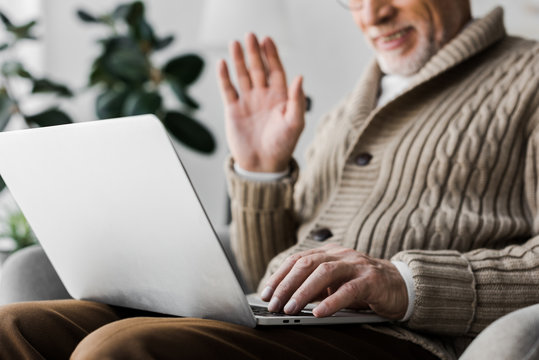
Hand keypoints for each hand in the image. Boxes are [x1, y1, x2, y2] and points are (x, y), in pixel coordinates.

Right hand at [217, 33, 305, 172]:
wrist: (263, 165)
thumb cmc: (283, 145)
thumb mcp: (295, 123)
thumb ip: (298, 100)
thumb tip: (299, 77)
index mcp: (280, 97)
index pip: (276, 70)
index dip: (272, 55)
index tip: (267, 40)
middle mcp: (263, 96)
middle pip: (258, 69)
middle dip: (254, 52)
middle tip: (250, 35)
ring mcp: (247, 101)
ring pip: (242, 75)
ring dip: (239, 60)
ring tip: (235, 43)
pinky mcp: (233, 110)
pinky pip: (228, 89)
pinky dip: (224, 77)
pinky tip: (223, 63)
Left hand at [260, 244, 407, 319]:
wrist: (401, 285)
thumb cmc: (363, 286)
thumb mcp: (335, 284)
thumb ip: (315, 287)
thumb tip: (286, 300)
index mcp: (329, 253)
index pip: (297, 260)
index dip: (279, 276)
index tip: (265, 293)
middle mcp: (341, 255)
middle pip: (307, 263)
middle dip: (286, 284)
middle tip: (273, 304)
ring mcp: (356, 265)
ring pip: (324, 272)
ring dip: (303, 292)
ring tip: (290, 308)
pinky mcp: (371, 281)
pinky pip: (348, 290)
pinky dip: (331, 302)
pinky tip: (319, 313)